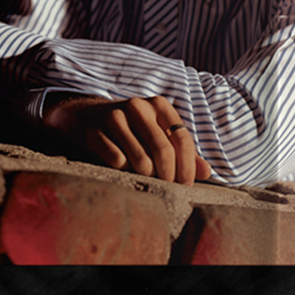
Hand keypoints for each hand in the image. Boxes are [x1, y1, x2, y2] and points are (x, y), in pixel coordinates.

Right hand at [43, 94, 212, 184]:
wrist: (87, 117)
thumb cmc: (133, 130)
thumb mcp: (158, 134)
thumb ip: (182, 151)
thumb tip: (207, 172)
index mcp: (159, 105)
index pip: (182, 138)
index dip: (187, 166)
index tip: (186, 185)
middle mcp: (138, 106)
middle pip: (163, 151)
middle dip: (168, 176)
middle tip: (167, 189)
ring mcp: (115, 117)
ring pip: (141, 160)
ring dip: (146, 177)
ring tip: (144, 178)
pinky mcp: (96, 132)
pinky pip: (118, 163)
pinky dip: (124, 172)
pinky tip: (123, 170)